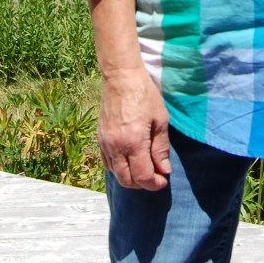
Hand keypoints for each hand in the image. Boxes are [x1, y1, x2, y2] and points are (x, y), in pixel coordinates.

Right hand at [97, 66, 170, 190]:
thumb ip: (161, 148)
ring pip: (115, 174)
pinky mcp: (99, 138)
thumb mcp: (160, 120)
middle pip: (127, 181)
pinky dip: (118, 169)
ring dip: (130, 178)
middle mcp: (116, 147)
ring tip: (144, 169)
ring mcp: (105, 143)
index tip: (164, 180)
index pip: (143, 176)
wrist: (120, 77)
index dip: (155, 184)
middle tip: (155, 177)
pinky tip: (129, 161)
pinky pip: (107, 163)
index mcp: (134, 142)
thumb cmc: (144, 95)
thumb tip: (164, 170)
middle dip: (143, 184)